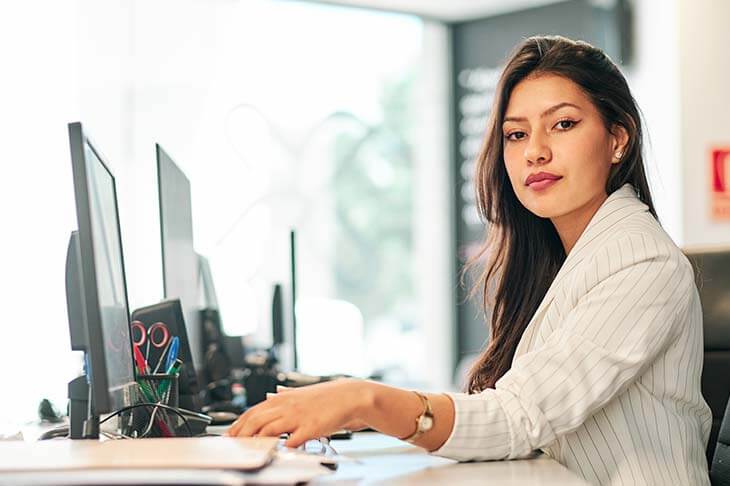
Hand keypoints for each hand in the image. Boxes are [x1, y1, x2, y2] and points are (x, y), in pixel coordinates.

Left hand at [226, 378, 372, 446]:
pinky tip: (277, 452)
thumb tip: (274, 393)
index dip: (239, 423)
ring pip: (270, 428)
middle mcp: (287, 406)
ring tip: (246, 450)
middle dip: (241, 433)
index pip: (254, 411)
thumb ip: (286, 394)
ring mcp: (298, 417)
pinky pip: (293, 439)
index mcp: (283, 399)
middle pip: (257, 420)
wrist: (349, 396)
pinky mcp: (311, 427)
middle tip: (232, 444)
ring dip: (256, 440)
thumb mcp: (302, 393)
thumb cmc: (327, 397)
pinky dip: (283, 446)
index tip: (230, 434)